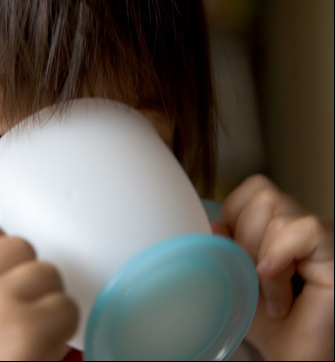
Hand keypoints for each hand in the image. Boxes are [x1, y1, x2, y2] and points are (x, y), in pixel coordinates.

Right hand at [0, 215, 78, 359]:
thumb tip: (1, 242)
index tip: (1, 276)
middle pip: (21, 245)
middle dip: (27, 278)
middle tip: (17, 315)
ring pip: (48, 272)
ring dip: (48, 304)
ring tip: (27, 337)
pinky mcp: (26, 328)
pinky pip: (66, 306)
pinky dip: (62, 330)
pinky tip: (39, 352)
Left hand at [213, 175, 333, 359]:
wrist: (296, 355)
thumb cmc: (271, 325)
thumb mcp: (236, 282)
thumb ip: (223, 250)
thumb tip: (214, 224)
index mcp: (276, 227)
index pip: (252, 190)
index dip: (234, 216)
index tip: (234, 254)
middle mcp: (300, 225)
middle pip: (261, 194)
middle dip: (244, 237)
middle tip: (252, 277)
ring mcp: (319, 237)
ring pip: (276, 208)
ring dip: (262, 254)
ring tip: (271, 293)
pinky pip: (305, 229)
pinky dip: (281, 254)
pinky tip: (274, 278)